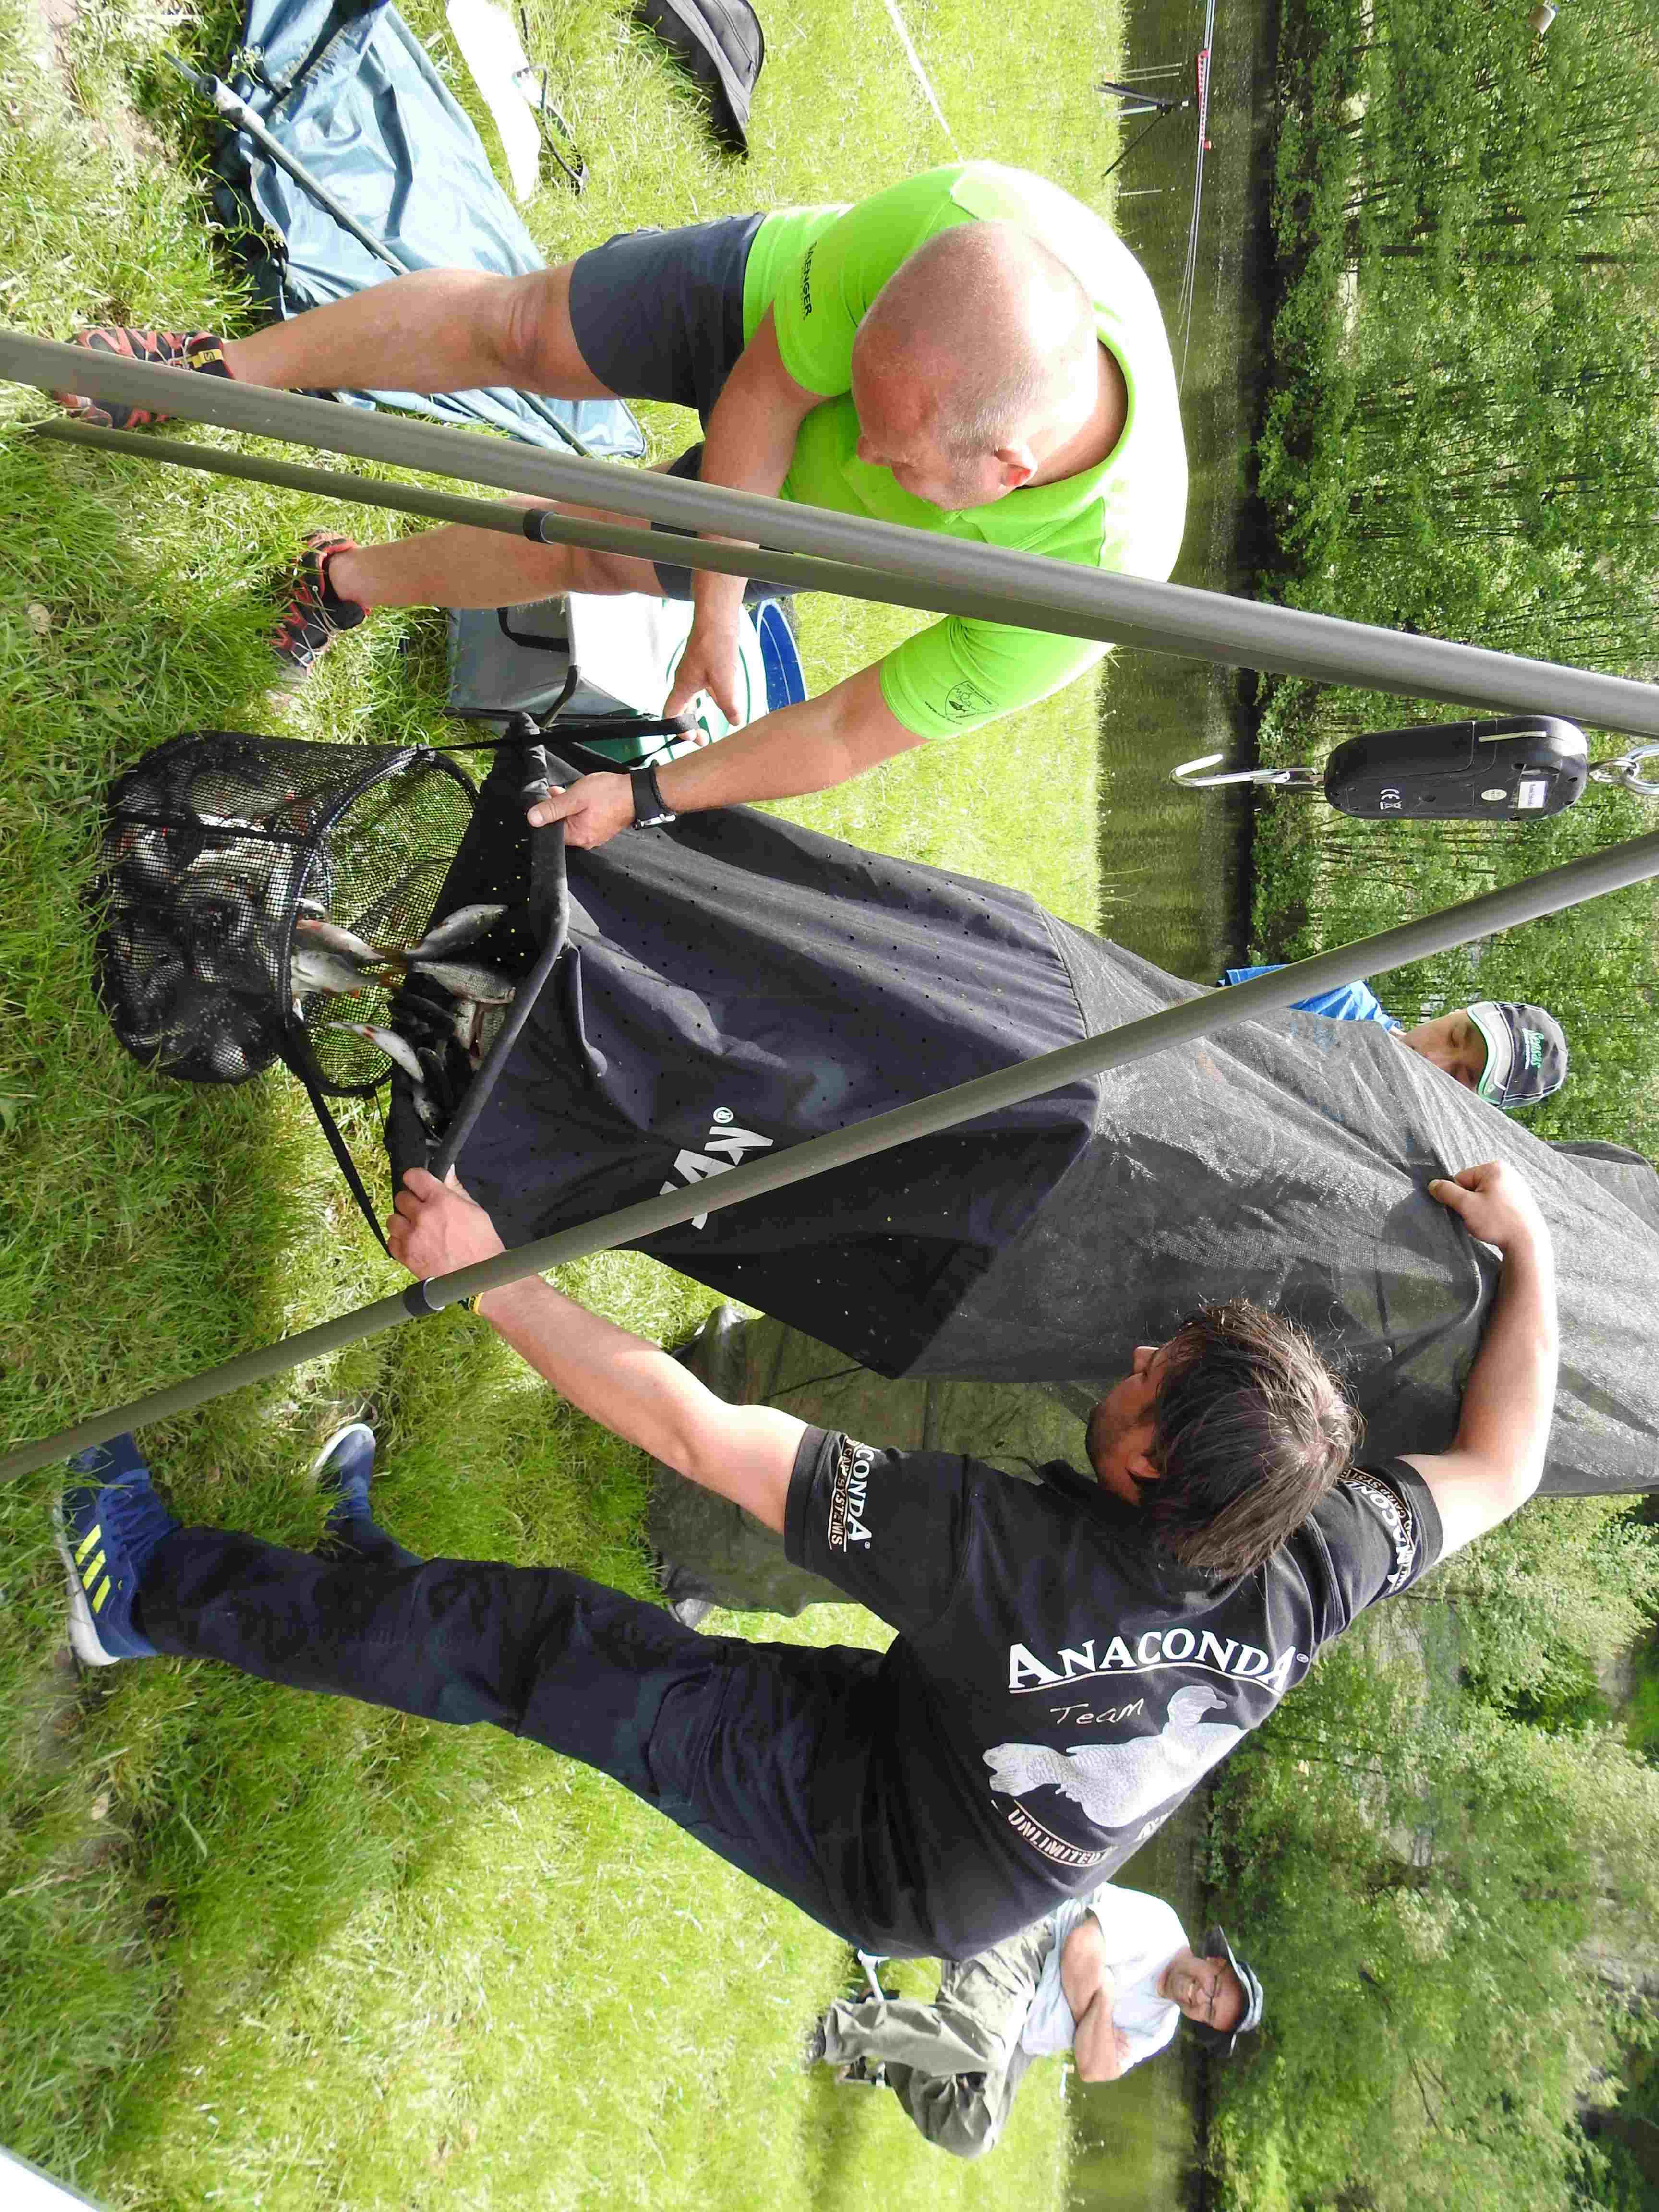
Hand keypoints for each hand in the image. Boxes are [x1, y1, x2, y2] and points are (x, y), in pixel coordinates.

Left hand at [388, 1167, 506, 1278]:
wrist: (479, 1278)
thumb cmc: (481, 1244)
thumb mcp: (474, 1209)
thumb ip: (454, 1187)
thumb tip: (446, 1168)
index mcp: (441, 1200)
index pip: (413, 1176)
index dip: (416, 1179)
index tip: (418, 1185)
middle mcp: (423, 1216)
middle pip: (401, 1197)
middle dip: (411, 1202)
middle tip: (423, 1211)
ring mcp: (411, 1237)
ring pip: (392, 1218)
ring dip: (403, 1222)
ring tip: (417, 1229)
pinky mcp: (405, 1256)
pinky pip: (391, 1241)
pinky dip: (400, 1241)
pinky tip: (414, 1243)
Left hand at [526, 771, 635, 848]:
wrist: (636, 793)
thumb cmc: (610, 794)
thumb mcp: (575, 797)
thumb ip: (553, 808)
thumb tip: (533, 818)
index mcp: (578, 836)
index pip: (551, 831)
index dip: (547, 815)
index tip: (550, 801)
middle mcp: (586, 841)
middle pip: (562, 827)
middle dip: (558, 810)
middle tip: (562, 793)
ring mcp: (596, 836)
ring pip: (573, 823)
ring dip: (570, 808)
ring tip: (575, 793)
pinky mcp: (602, 829)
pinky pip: (585, 821)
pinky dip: (582, 810)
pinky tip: (586, 799)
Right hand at [665, 613, 744, 727]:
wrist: (717, 617)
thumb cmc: (715, 644)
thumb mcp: (724, 678)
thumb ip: (728, 703)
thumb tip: (735, 721)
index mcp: (683, 686)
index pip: (671, 714)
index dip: (679, 729)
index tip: (694, 737)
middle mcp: (685, 681)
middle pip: (680, 710)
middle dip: (689, 726)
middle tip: (703, 739)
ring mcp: (694, 673)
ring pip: (691, 700)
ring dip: (697, 714)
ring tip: (708, 726)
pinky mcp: (704, 667)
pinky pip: (701, 689)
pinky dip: (708, 700)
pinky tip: (721, 703)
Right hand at [1428, 1159, 1548, 1256]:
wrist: (1528, 1242)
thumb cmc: (1497, 1221)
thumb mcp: (1466, 1206)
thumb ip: (1447, 1192)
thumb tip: (1433, 1184)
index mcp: (1494, 1168)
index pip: (1461, 1178)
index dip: (1459, 1197)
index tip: (1469, 1210)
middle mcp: (1507, 1173)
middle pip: (1472, 1187)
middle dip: (1470, 1204)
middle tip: (1480, 1218)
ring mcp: (1516, 1186)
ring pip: (1484, 1197)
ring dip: (1480, 1210)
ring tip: (1490, 1222)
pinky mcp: (1520, 1200)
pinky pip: (1496, 1203)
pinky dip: (1493, 1214)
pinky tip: (1499, 1223)